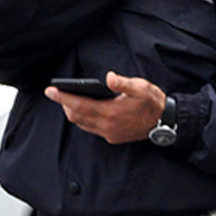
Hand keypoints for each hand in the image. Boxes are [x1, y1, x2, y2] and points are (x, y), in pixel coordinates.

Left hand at [45, 71, 166, 143]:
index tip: (50, 91)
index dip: (62, 97)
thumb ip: (123, 83)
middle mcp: (107, 126)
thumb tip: (109, 78)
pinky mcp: (113, 137)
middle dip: (64, 104)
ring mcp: (109, 133)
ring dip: (73, 112)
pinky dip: (83, 119)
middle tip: (57, 93)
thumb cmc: (152, 102)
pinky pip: (91, 129)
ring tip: (68, 99)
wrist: (166, 122)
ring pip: (82, 124)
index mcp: (110, 112)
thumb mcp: (141, 87)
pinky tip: (85, 109)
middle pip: (76, 116)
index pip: (79, 105)